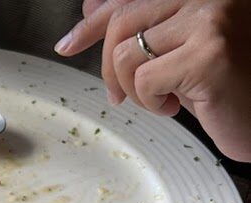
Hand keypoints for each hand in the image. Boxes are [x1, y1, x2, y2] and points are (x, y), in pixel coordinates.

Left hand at [55, 0, 250, 160]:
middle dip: (109, 69)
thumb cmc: (222, 83)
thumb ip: (141, 25)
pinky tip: (176, 106)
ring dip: (134, 90)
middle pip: (122, 23)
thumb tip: (91, 6)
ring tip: (163, 98)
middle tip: (122, 96)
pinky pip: (144, 81)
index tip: (67, 44)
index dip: (93, 22)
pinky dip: (150, 104)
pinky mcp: (208, 54)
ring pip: (127, 55)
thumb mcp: (174, 49)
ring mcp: (211, 20)